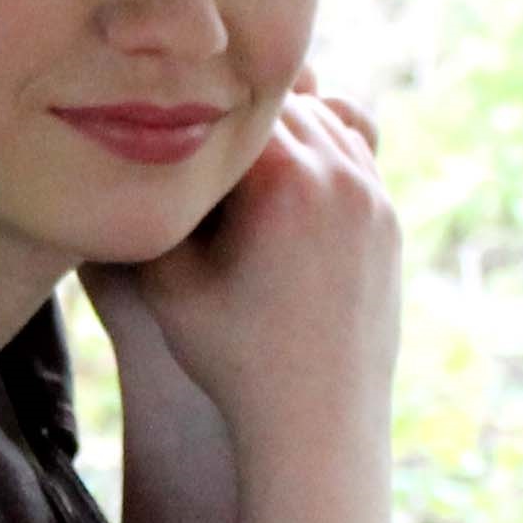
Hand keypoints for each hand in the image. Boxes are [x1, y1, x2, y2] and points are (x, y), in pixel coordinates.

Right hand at [124, 65, 401, 450]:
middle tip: (196, 146)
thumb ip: (153, 205)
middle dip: (234, 118)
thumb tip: (135, 148)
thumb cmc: (233, 358)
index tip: (166, 136)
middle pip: (277, 101)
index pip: (227, 105)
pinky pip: (354, 152)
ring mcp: (372, 193)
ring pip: (322, 116)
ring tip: (238, 165)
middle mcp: (338, 172)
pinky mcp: (387, 217)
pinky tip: (284, 184)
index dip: (189, 114)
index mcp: (284, 179)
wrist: (319, 422)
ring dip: (280, 130)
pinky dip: (319, 152)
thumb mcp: (167, 284)